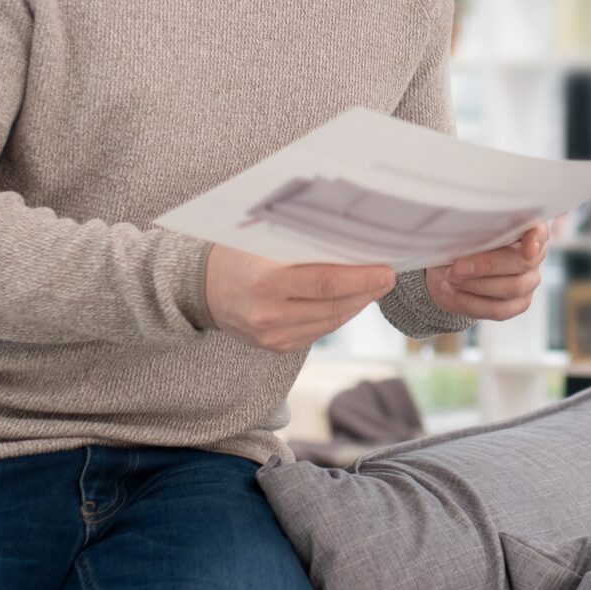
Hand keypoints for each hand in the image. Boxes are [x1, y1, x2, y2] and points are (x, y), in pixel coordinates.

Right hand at [204, 244, 394, 354]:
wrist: (202, 288)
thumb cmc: (235, 255)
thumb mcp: (262, 242)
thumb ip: (302, 246)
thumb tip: (352, 244)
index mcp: (266, 282)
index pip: (327, 282)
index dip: (362, 279)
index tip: (387, 271)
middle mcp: (270, 315)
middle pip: (334, 306)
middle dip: (367, 292)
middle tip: (388, 277)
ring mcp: (273, 336)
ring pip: (330, 322)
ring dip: (357, 305)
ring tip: (374, 288)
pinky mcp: (277, 347)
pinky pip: (318, 331)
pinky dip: (338, 316)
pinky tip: (350, 301)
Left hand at [428, 225, 545, 321]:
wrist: (451, 270)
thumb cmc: (461, 243)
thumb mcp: (464, 231)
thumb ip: (476, 230)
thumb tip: (468, 235)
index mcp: (526, 227)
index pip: (540, 230)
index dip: (536, 238)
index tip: (527, 248)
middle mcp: (535, 255)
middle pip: (523, 263)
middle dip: (487, 265)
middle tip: (457, 267)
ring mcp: (529, 281)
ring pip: (512, 287)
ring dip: (476, 285)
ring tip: (451, 279)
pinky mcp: (518, 304)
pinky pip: (499, 309)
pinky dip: (472, 302)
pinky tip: (454, 292)